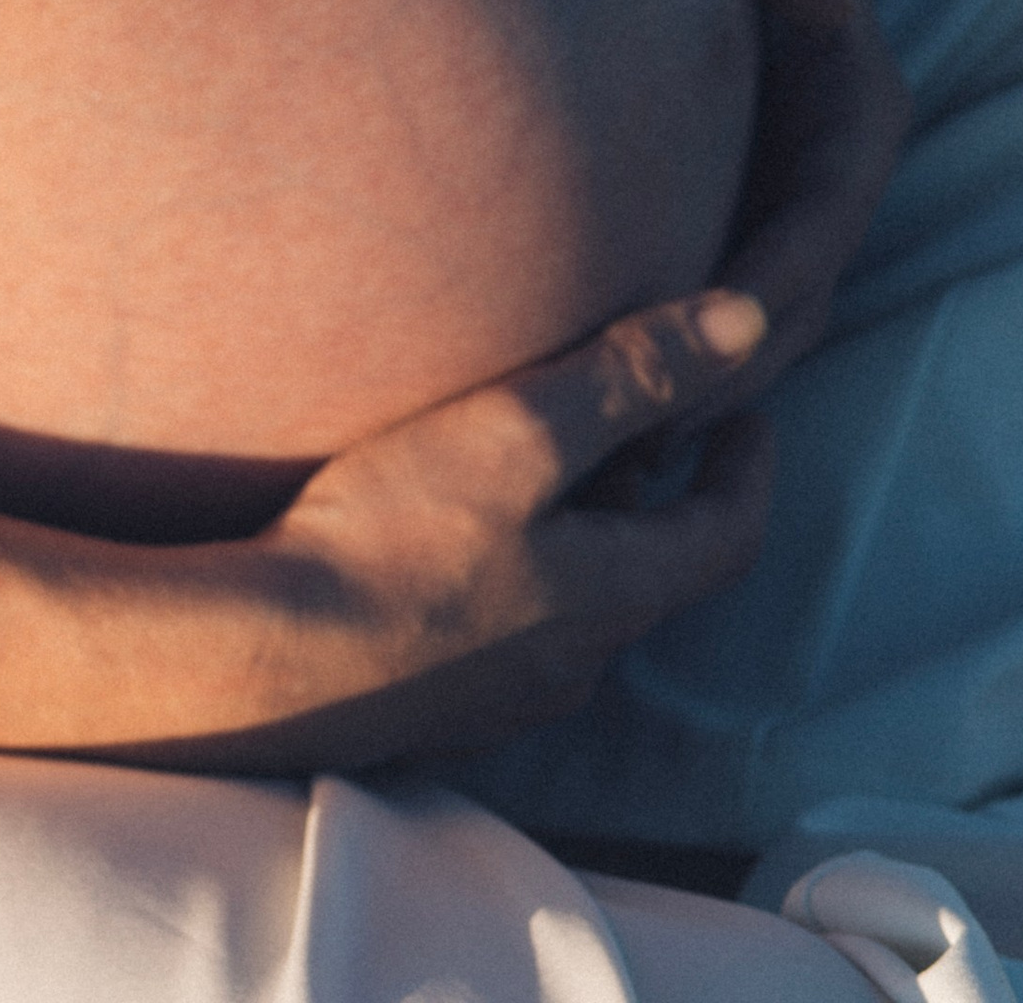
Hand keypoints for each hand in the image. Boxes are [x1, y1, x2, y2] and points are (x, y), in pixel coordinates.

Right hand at [203, 287, 775, 769]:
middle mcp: (578, 656)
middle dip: (652, 491)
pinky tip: (459, 534)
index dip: (748, 468)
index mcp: (617, 592)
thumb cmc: (399, 536)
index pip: (728, 533)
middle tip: (635, 420)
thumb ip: (630, 375)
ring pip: (578, 600)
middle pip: (649, 565)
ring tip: (541, 465)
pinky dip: (518, 569)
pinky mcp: (443, 701)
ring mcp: (508, 690)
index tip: (750, 416)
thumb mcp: (520, 431)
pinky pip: (511, 627)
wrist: (272, 660)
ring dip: (581, 532)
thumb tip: (748, 323)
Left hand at [601, 0, 910, 392]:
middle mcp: (800, 110)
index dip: (792, 273)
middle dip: (742, 346)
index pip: (836, 195)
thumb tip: (820, 0)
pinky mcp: (683, 133)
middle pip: (793, 262)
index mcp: (837, 58)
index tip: (734, 338)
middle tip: (660, 422)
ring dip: (696, 345)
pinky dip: (650, 294)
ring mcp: (747, 130)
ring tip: (617, 423)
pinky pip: (683, 230)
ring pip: (739, 266)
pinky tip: (573, 345)